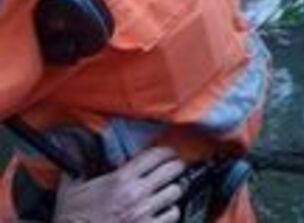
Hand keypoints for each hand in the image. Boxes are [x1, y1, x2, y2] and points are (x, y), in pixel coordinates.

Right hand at [53, 147, 185, 222]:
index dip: (166, 151)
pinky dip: (170, 211)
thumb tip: (76, 145)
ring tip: (166, 190)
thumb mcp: (70, 187)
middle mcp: (136, 194)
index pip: (156, 154)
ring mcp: (143, 213)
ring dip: (172, 190)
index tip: (168, 153)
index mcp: (120, 179)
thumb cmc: (70, 219)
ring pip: (176, 192)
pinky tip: (163, 210)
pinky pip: (173, 215)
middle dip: (175, 167)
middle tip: (172, 168)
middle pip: (174, 169)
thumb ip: (79, 164)